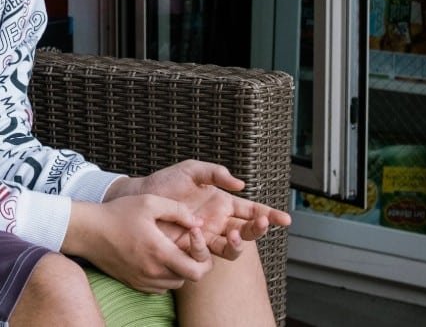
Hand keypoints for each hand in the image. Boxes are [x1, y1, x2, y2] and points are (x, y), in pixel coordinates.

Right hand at [61, 196, 212, 293]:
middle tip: (187, 245)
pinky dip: (165, 276)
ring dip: (179, 269)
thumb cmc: (117, 213)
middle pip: (189, 278)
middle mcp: (153, 271)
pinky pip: (159, 287)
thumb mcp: (148, 202)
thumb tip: (198, 223)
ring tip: (172, 249)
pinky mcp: (134, 283)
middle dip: (194, 262)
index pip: (197, 271)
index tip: (194, 237)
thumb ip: (178, 210)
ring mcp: (142, 280)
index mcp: (160, 252)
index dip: (204, 256)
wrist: (87, 231)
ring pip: (175, 283)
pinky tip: (158, 258)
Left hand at [106, 160, 291, 258]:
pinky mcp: (192, 249)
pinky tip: (196, 233)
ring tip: (234, 233)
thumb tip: (240, 184)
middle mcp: (219, 223)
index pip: (251, 210)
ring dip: (239, 243)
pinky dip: (205, 246)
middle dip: (258, 229)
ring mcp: (207, 238)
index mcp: (222, 203)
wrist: (140, 198)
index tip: (285, 219)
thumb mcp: (191, 170)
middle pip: (247, 231)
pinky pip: (206, 254)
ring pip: (232, 248)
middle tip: (260, 223)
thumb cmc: (165, 183)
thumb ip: (215, 173)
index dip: (269, 215)